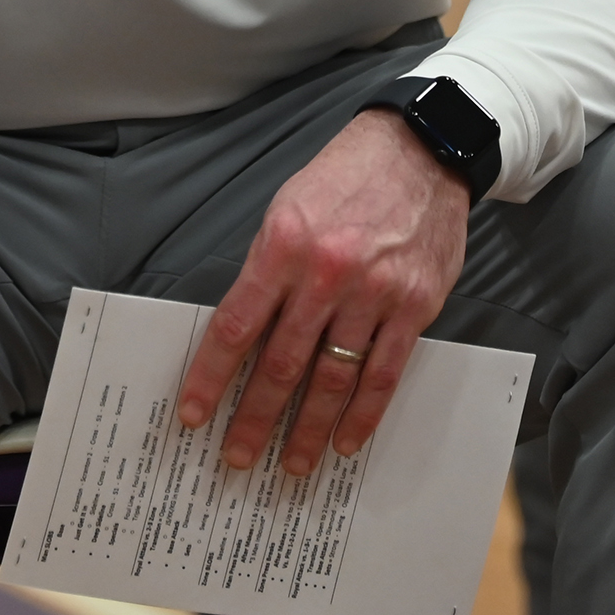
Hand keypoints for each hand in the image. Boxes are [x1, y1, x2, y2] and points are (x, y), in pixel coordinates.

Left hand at [176, 110, 471, 476]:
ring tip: (292, 463)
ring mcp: (375, 294)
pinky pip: (384, 373)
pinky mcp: (415, 307)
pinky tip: (346, 440)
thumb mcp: (287, 207)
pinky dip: (364, 414)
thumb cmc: (345, 178)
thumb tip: (244, 331)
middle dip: (254, 417)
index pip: (237, 325)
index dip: (211, 376)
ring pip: (333, 379)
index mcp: (284, 245)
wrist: (420, 150)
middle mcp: (327, 273)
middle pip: (282, 363)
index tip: (193, 413)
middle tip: (237, 456)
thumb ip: (268, 269)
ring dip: (308, 429)